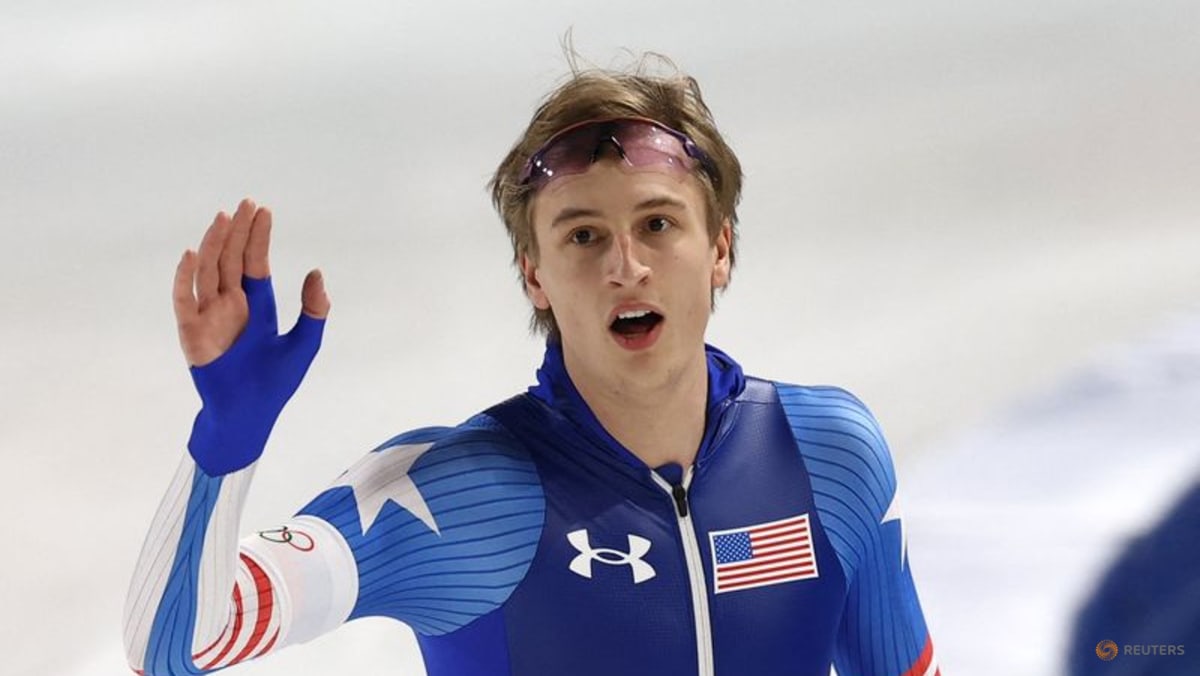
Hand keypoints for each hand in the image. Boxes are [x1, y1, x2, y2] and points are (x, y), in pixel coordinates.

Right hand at [175, 198, 331, 475]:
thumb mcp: (304, 345)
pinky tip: (193, 254)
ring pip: (208, 271)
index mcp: (256, 306)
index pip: (254, 263)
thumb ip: (314, 311)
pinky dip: (186, 277)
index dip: (258, 238)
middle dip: (238, 232)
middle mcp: (230, 306)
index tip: (263, 210)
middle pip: (231, 260)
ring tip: (223, 218)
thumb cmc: (274, 383)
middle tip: (245, 203)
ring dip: (214, 244)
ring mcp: (208, 317)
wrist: (249, 415)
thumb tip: (316, 272)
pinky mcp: (192, 333)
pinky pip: (185, 300)